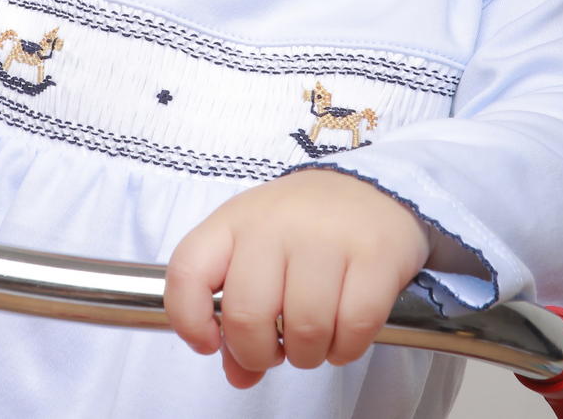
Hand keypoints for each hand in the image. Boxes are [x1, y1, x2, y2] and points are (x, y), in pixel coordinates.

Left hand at [164, 169, 431, 387]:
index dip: (189, 319)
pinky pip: (354, 328)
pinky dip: (347, 348)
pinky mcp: (374, 253)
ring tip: (314, 336)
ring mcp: (326, 236)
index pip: (188, 270)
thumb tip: (239, 374)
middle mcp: (275, 223)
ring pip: (304, 330)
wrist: (367, 188)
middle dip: (258, 354)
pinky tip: (344, 332)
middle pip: (246, 315)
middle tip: (276, 349)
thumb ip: (235, 313)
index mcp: (234, 220)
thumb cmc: (301, 225)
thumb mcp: (254, 250)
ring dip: (308, 354)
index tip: (210, 342)